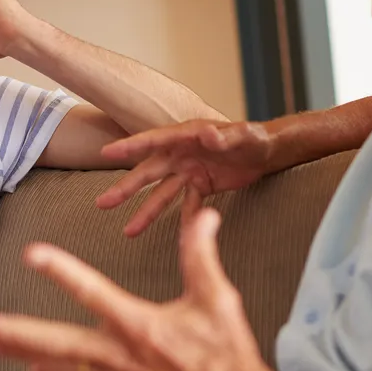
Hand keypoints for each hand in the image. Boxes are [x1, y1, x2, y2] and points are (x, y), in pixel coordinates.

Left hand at [0, 209, 321, 370]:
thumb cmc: (227, 353)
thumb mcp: (218, 299)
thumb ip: (202, 255)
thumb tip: (204, 214)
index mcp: (142, 327)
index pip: (94, 293)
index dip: (62, 272)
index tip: (32, 253)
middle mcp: (121, 353)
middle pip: (58, 343)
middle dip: (17, 334)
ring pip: (58, 362)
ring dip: (19, 351)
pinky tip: (27, 367)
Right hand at [96, 120, 276, 236]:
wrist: (269, 150)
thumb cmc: (255, 137)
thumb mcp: (242, 135)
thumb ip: (225, 136)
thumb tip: (208, 134)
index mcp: (187, 136)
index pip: (153, 141)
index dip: (130, 147)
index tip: (106, 153)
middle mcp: (183, 154)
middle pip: (149, 172)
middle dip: (126, 188)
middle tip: (102, 203)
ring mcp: (190, 171)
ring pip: (163, 194)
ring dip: (146, 212)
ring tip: (128, 231)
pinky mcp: (202, 185)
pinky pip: (188, 205)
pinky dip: (183, 219)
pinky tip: (173, 236)